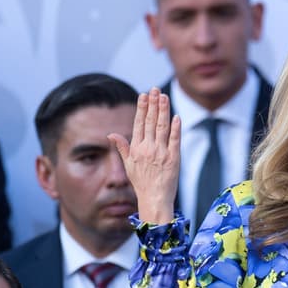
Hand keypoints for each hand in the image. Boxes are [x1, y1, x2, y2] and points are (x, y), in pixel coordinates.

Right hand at [108, 88, 180, 223]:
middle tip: (155, 89)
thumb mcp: (128, 164)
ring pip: (162, 127)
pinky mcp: (174, 158)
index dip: (142, 108)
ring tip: (164, 97)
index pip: (139, 123)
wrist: (154, 198)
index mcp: (136, 148)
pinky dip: (175, 128)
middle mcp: (148, 148)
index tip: (144, 95)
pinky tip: (176, 116)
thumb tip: (111, 134)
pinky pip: (175, 140)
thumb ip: (122, 147)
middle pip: (151, 121)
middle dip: (153, 104)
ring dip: (163, 111)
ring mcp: (161, 153)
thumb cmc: (142, 182)